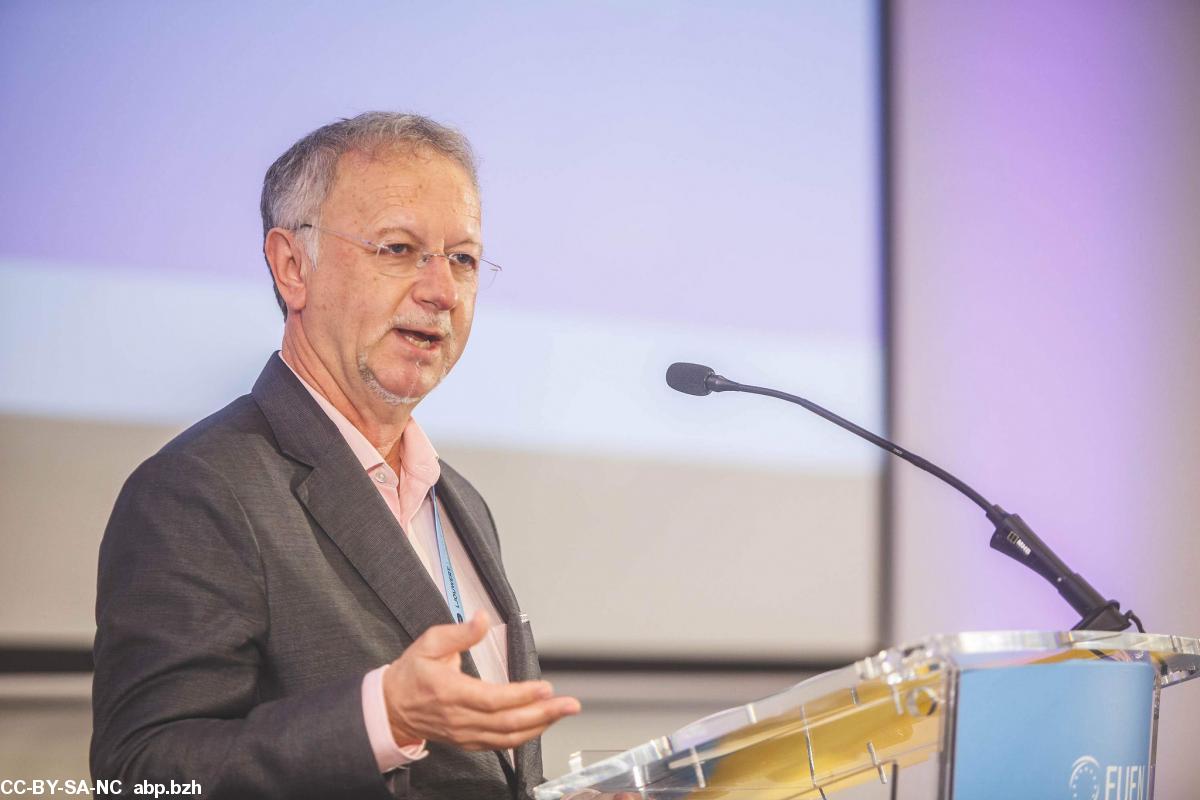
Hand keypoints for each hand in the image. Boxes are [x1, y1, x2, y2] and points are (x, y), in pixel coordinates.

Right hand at [383, 610, 580, 750]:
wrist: (391, 708)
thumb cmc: (411, 674)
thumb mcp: (429, 643)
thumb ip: (459, 633)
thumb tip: (482, 619)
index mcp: (450, 692)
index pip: (492, 699)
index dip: (521, 696)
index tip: (545, 687)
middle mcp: (460, 718)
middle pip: (507, 723)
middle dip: (543, 714)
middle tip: (569, 705)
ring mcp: (465, 733)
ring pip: (508, 738)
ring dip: (540, 727)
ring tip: (561, 713)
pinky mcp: (469, 741)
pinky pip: (501, 745)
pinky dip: (525, 737)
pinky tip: (541, 725)